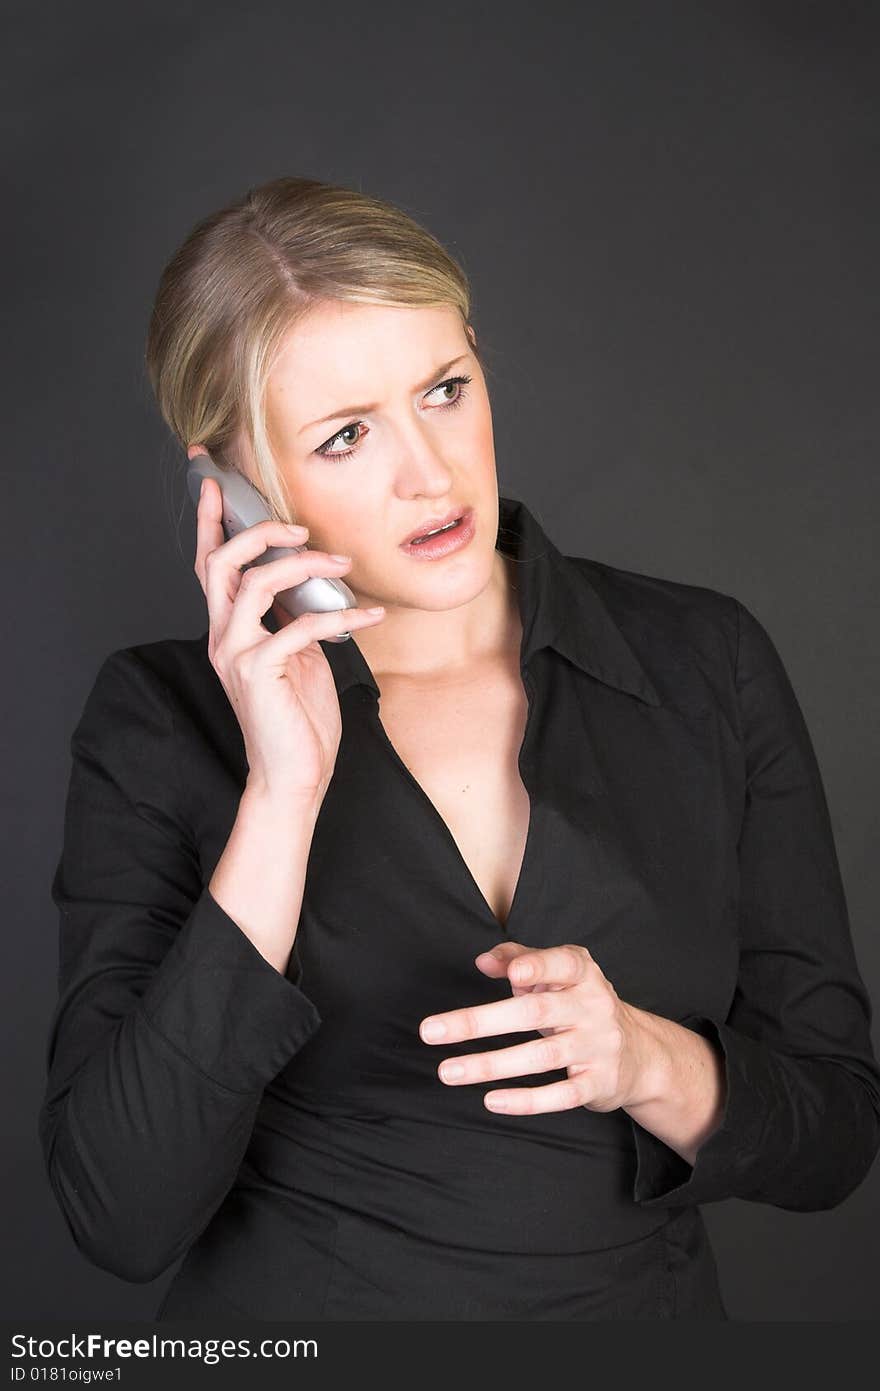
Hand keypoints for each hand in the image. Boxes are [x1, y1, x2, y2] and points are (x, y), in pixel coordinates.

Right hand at [191, 447, 386, 804]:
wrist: (293, 777)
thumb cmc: (297, 721)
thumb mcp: (296, 659)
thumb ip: (292, 620)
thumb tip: (313, 587)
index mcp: (228, 630)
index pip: (211, 565)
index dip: (212, 522)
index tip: (214, 480)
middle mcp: (223, 637)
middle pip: (223, 562)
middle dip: (260, 530)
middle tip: (300, 526)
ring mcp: (237, 654)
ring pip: (256, 583)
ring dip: (304, 565)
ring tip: (341, 565)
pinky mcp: (260, 672)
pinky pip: (299, 625)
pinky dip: (341, 615)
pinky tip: (371, 615)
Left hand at [418, 941, 656, 1115]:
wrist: (639, 1053)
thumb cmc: (580, 1005)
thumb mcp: (557, 976)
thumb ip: (519, 959)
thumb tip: (482, 961)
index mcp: (582, 973)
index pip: (561, 963)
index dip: (538, 966)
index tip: (512, 971)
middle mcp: (593, 1006)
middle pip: (536, 1013)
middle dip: (481, 1022)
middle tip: (432, 1031)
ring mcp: (598, 1046)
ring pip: (542, 1057)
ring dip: (491, 1065)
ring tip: (448, 1071)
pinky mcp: (599, 1083)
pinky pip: (561, 1095)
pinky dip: (527, 1101)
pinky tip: (492, 1101)